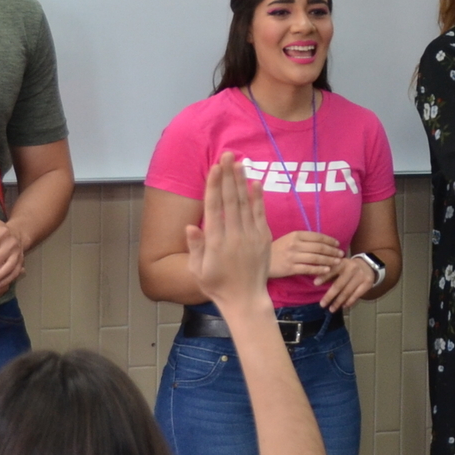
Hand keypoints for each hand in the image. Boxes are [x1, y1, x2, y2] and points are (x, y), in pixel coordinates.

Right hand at [188, 154, 275, 311]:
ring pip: (245, 203)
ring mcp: (251, 237)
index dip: (214, 186)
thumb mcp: (198, 270)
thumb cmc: (217, 285)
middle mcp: (234, 236)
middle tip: (227, 155)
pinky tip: (255, 182)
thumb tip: (190, 226)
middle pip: (231, 200)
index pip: (214, 208)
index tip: (214, 168)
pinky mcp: (263, 239)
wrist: (245, 299)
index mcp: (216, 243)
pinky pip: (260, 215)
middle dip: (228, 176)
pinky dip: (258, 198)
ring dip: (242, 181)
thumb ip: (195, 247)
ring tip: (239, 162)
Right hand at [270, 230, 345, 279]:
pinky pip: (309, 269)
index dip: (329, 240)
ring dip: (329, 260)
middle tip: (341, 254)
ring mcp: (293, 256)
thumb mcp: (288, 239)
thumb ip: (302, 239)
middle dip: (332, 251)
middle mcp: (295, 244)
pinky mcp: (291, 268)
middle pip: (319, 247)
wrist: (261, 261)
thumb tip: (321, 242)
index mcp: (295, 235)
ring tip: (338, 262)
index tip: (337, 244)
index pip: (317, 236)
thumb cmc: (276, 250)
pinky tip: (327, 270)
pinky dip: (319, 269)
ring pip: (316, 258)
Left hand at [318, 254, 379, 311]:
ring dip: (338, 302)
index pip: (332, 270)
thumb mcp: (340, 265)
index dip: (324, 277)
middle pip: (339, 284)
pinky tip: (343, 306)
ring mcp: (360, 276)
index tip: (315, 284)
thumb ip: (330, 272)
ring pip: (347, 292)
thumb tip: (316, 282)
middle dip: (330, 296)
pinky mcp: (367, 284)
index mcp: (343, 262)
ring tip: (331, 309)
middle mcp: (352, 268)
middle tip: (322, 304)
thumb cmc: (348, 267)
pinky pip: (356, 295)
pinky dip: (349, 302)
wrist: (368, 265)